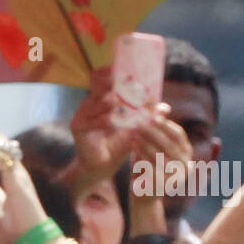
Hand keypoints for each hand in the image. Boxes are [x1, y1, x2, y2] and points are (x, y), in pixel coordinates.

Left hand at [0, 121, 49, 238]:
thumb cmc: (21, 223)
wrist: (33, 232)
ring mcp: (19, 174)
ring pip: (0, 150)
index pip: (4, 148)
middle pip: (2, 143)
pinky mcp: (16, 180)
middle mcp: (19, 169)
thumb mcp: (4, 208)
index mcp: (16, 174)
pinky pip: (0, 163)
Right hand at [65, 67, 138, 188]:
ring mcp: (82, 113)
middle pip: (104, 87)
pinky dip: (108, 121)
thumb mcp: (133, 128)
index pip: (109, 81)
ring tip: (129, 104)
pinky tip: (118, 123)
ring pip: (101, 102)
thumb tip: (165, 107)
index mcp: (101, 99)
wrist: (101, 166)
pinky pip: (96, 121)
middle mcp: (90, 102)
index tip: (135, 76)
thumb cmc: (117, 145)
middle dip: (120, 87)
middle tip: (135, 87)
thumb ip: (146, 116)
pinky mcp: (78, 126)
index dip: (119, 76)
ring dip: (116, 103)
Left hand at [129, 108, 191, 200]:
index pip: (178, 134)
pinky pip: (152, 166)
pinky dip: (141, 154)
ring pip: (160, 154)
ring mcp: (177, 176)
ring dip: (145, 141)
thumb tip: (159, 105)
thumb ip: (156, 129)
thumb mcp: (152, 145)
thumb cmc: (147, 166)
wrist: (144, 196)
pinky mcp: (165, 185)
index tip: (150, 114)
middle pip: (169, 143)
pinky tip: (131, 146)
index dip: (165, 123)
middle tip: (138, 120)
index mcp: (186, 153)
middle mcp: (186, 164)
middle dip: (152, 130)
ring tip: (132, 131)